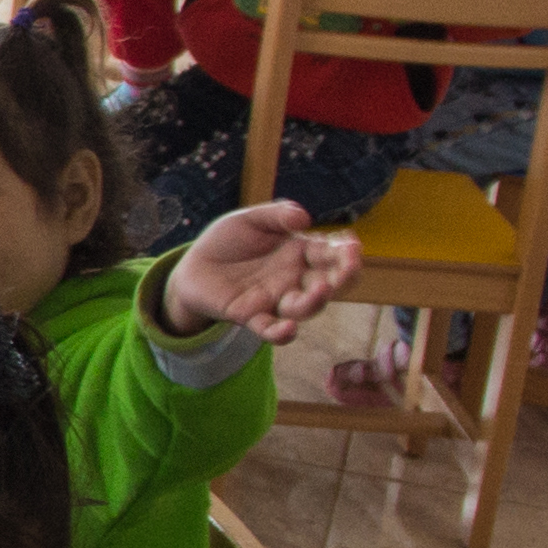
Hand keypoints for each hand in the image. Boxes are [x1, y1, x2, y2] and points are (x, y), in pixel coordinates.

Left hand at [160, 200, 357, 341]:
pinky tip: (288, 329)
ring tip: (322, 290)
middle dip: (343, 277)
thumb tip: (305, 218)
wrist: (193, 266)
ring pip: (304, 307)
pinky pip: (270, 329)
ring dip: (316, 301)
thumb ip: (276, 215)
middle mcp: (294, 279)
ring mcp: (275, 300)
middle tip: (350, 268)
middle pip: (328, 282)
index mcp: (300, 252)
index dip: (346, 251)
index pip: (331, 253)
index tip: (353, 246)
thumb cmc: (228, 241)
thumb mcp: (250, 219)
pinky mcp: (252, 316)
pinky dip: (281, 333)